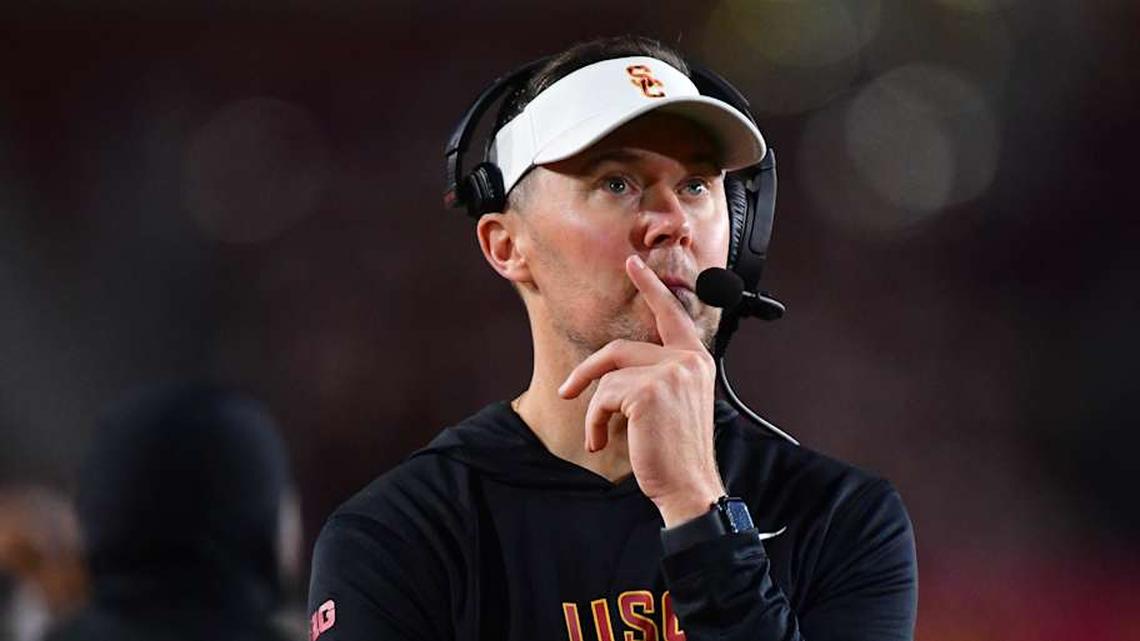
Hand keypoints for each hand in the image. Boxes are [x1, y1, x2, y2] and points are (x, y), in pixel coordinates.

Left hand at [558, 255, 724, 525]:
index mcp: (696, 361)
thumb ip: (658, 376)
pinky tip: (602, 441)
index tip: (633, 264)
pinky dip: (595, 421)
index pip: (671, 314)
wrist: (689, 487)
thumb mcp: (674, 405)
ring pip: (608, 376)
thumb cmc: (678, 453)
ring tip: (599, 436)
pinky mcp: (648, 391)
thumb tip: (614, 370)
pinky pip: (603, 396)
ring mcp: (670, 373)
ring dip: (595, 410)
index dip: (650, 287)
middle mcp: (687, 361)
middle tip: (566, 391)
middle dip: (588, 372)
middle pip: (620, 349)